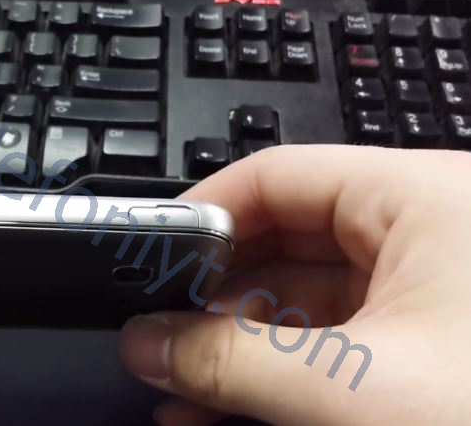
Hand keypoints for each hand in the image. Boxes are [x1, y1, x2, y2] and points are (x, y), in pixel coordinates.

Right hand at [120, 145, 470, 424]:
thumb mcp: (351, 391)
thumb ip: (230, 363)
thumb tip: (146, 342)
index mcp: (423, 201)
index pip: (279, 176)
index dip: (203, 213)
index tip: (150, 260)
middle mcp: (428, 233)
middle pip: (285, 237)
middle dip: (212, 294)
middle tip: (156, 333)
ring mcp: (431, 293)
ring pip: (305, 299)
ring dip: (236, 344)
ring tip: (177, 387)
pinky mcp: (432, 347)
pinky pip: (334, 341)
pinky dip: (278, 371)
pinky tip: (225, 409)